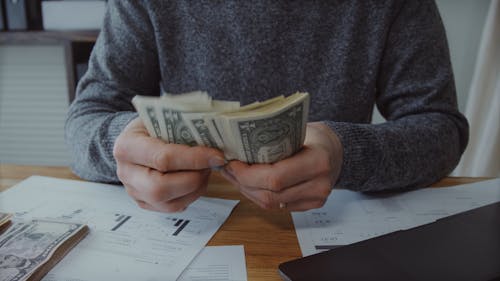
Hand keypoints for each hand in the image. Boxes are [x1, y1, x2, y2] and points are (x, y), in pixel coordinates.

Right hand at [113, 117, 225, 211]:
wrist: (136, 137)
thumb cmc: (151, 125)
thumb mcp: (162, 116)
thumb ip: (183, 127)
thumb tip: (215, 139)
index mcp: (126, 146)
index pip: (162, 158)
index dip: (194, 159)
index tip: (216, 155)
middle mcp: (126, 173)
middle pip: (161, 188)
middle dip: (194, 178)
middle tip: (211, 165)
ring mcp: (134, 192)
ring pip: (170, 203)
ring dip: (196, 189)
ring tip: (205, 171)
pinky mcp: (146, 203)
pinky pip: (173, 208)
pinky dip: (191, 195)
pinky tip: (197, 180)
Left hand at [220, 122, 342, 210]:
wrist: (337, 151)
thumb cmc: (315, 137)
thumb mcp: (297, 131)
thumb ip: (272, 141)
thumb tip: (235, 145)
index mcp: (317, 161)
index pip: (275, 178)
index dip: (248, 174)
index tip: (232, 163)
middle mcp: (319, 184)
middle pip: (269, 194)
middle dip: (243, 183)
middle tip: (228, 169)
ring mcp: (315, 199)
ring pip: (270, 204)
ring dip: (247, 191)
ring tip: (234, 176)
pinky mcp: (309, 206)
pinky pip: (277, 206)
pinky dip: (258, 196)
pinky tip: (248, 184)